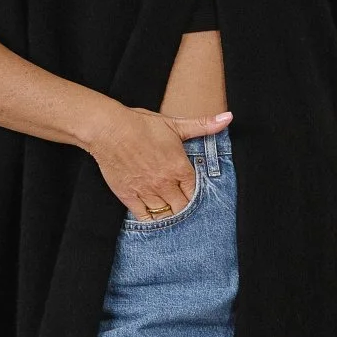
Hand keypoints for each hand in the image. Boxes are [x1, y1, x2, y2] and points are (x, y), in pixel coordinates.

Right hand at [85, 104, 232, 219]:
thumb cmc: (141, 125)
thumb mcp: (175, 124)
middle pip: (182, 207)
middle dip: (184, 208)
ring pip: (165, 214)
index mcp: (179, 168)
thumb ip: (203, 125)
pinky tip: (154, 216)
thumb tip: (228, 118)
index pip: (196, 192)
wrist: (108, 129)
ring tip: (171, 214)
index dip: (196, 195)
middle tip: (183, 207)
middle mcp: (165, 183)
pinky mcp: (129, 196)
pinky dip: (151, 218)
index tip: (193, 195)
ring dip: (170, 215)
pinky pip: (145, 216)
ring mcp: (147, 192)